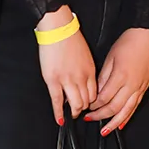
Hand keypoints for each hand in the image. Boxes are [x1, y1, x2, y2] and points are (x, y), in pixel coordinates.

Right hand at [36, 5, 96, 122]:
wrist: (58, 29)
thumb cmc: (70, 38)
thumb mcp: (85, 55)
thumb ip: (86, 70)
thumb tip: (83, 81)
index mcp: (90, 71)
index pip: (95, 93)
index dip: (92, 102)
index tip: (88, 105)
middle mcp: (81, 77)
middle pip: (87, 101)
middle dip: (84, 109)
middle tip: (80, 112)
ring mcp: (67, 80)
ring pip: (75, 104)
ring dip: (74, 112)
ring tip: (71, 115)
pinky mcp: (53, 80)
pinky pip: (57, 101)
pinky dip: (59, 113)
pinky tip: (60, 119)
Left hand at [86, 27, 148, 132]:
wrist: (146, 38)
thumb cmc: (128, 44)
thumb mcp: (110, 58)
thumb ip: (102, 77)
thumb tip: (95, 92)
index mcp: (120, 76)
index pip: (104, 97)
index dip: (94, 105)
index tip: (87, 107)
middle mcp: (131, 85)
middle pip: (114, 107)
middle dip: (100, 116)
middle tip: (90, 119)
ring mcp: (139, 88)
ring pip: (125, 111)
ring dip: (114, 123)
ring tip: (105, 131)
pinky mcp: (144, 89)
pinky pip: (135, 107)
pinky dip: (127, 117)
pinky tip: (121, 124)